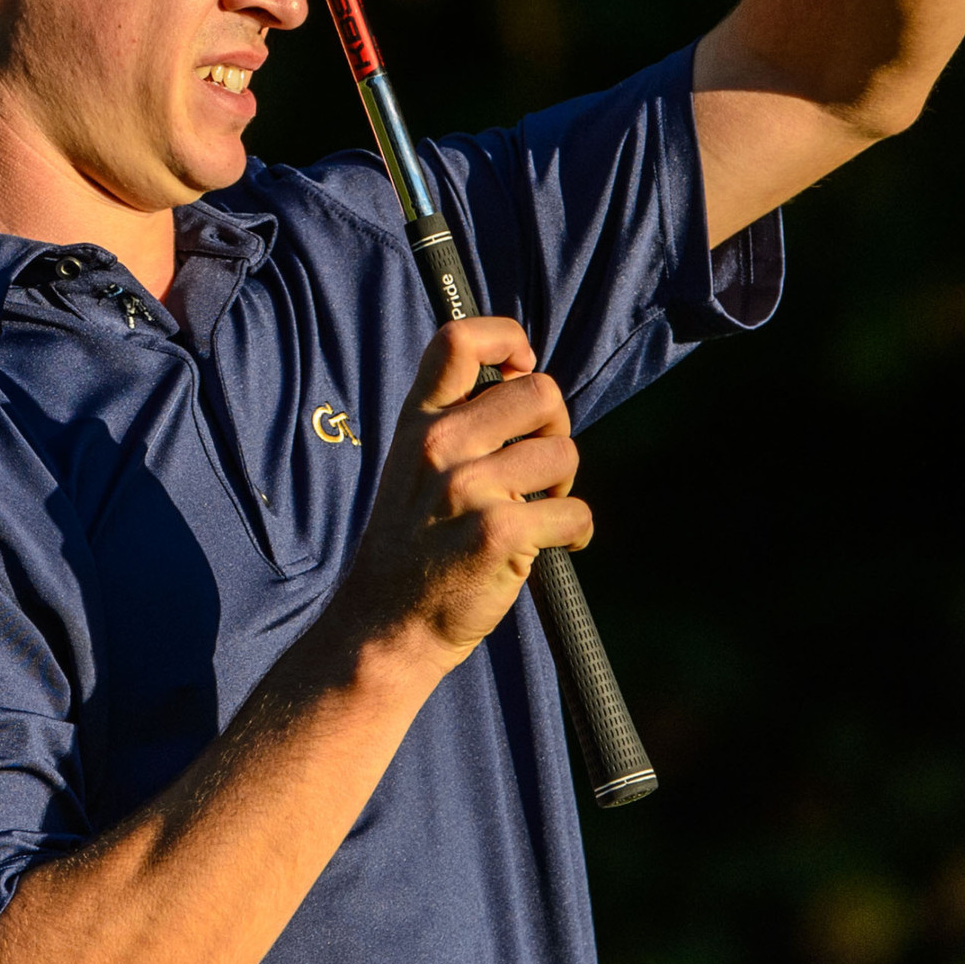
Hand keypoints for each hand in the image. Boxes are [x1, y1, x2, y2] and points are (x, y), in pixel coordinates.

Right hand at [334, 317, 588, 672]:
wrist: (388, 624)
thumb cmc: (414, 543)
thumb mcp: (411, 465)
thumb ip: (456, 420)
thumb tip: (526, 379)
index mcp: (419, 421)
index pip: (459, 338)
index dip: (507, 339)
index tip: (520, 369)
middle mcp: (439, 445)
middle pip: (539, 391)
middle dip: (556, 425)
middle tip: (541, 465)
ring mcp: (467, 488)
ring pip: (563, 452)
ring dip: (564, 486)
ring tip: (539, 513)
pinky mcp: (498, 533)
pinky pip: (576, 513)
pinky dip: (576, 533)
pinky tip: (555, 547)